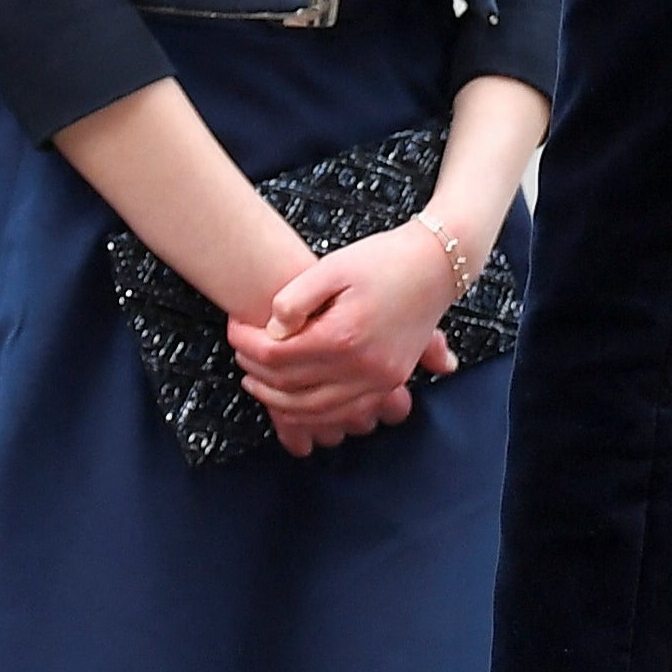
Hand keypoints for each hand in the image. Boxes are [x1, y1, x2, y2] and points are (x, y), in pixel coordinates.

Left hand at [230, 228, 462, 454]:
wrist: (437, 264)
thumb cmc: (384, 259)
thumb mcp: (332, 266)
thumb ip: (293, 299)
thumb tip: (272, 331)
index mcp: (343, 335)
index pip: (275, 355)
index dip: (245, 344)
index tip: (234, 327)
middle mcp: (362, 366)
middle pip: (289, 386)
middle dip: (255, 371)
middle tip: (240, 353)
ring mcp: (380, 379)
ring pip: (314, 409)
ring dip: (278, 400)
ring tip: (258, 382)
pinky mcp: (391, 382)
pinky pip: (344, 411)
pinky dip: (313, 412)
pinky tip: (295, 400)